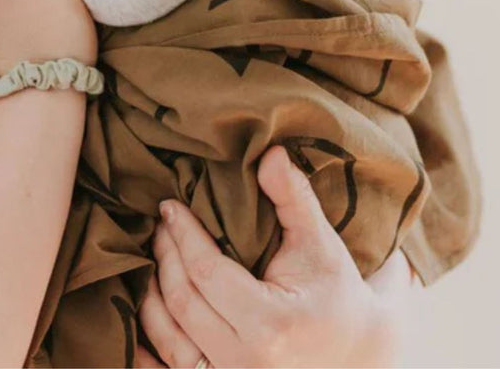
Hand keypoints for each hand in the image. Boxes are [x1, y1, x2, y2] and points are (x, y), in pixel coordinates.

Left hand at [136, 146, 412, 367]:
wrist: (355, 355)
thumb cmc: (335, 294)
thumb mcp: (320, 243)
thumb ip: (293, 196)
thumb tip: (269, 151)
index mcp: (270, 325)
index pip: (206, 273)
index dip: (183, 235)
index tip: (170, 206)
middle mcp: (245, 363)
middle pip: (181, 302)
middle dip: (165, 257)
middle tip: (161, 225)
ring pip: (167, 338)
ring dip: (150, 294)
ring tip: (155, 257)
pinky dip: (147, 343)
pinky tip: (145, 308)